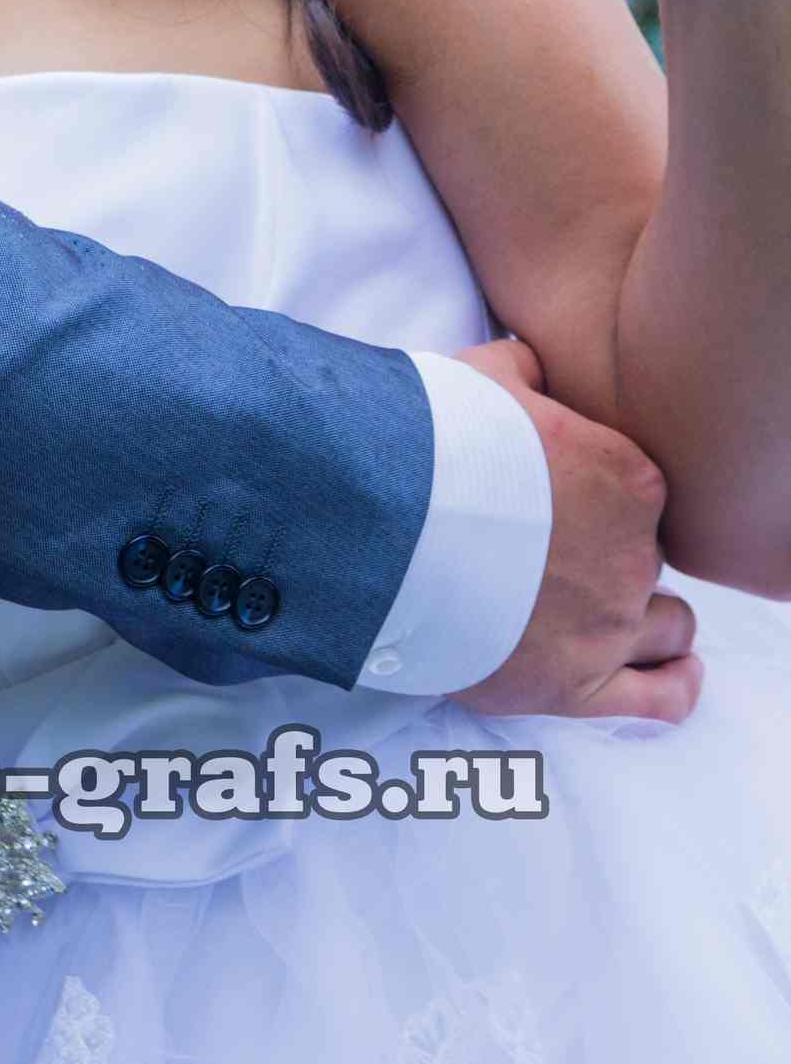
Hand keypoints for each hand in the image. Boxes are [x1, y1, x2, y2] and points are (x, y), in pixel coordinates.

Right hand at [445, 340, 702, 720]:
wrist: (387, 523)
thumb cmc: (433, 445)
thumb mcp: (482, 376)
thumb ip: (524, 370)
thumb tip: (531, 366)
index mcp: (627, 480)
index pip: (642, 495)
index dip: (603, 496)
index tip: (562, 499)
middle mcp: (633, 555)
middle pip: (644, 557)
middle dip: (609, 554)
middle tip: (553, 550)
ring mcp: (609, 625)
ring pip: (670, 625)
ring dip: (645, 616)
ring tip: (604, 610)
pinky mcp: (576, 685)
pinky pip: (660, 698)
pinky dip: (674, 683)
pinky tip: (675, 671)